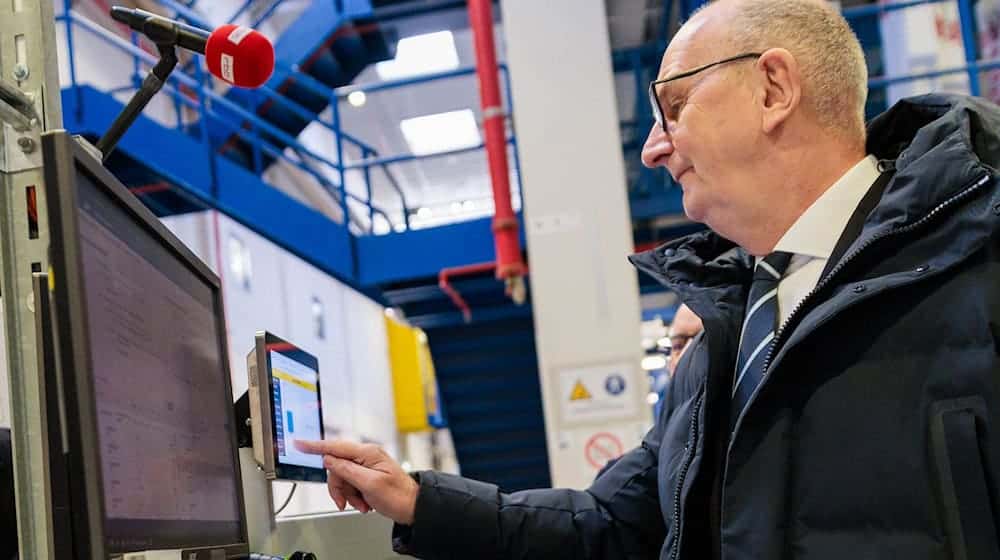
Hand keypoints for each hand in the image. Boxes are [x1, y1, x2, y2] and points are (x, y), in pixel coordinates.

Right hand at [293, 439, 418, 524]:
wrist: (412, 507)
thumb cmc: (398, 495)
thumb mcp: (370, 484)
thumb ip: (347, 470)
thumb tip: (329, 460)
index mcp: (367, 453)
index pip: (335, 447)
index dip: (315, 446)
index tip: (300, 444)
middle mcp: (366, 456)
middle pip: (336, 467)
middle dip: (339, 487)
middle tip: (346, 501)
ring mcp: (366, 465)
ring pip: (342, 478)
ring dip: (348, 494)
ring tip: (361, 504)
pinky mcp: (366, 475)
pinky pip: (350, 484)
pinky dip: (353, 496)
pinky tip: (364, 503)